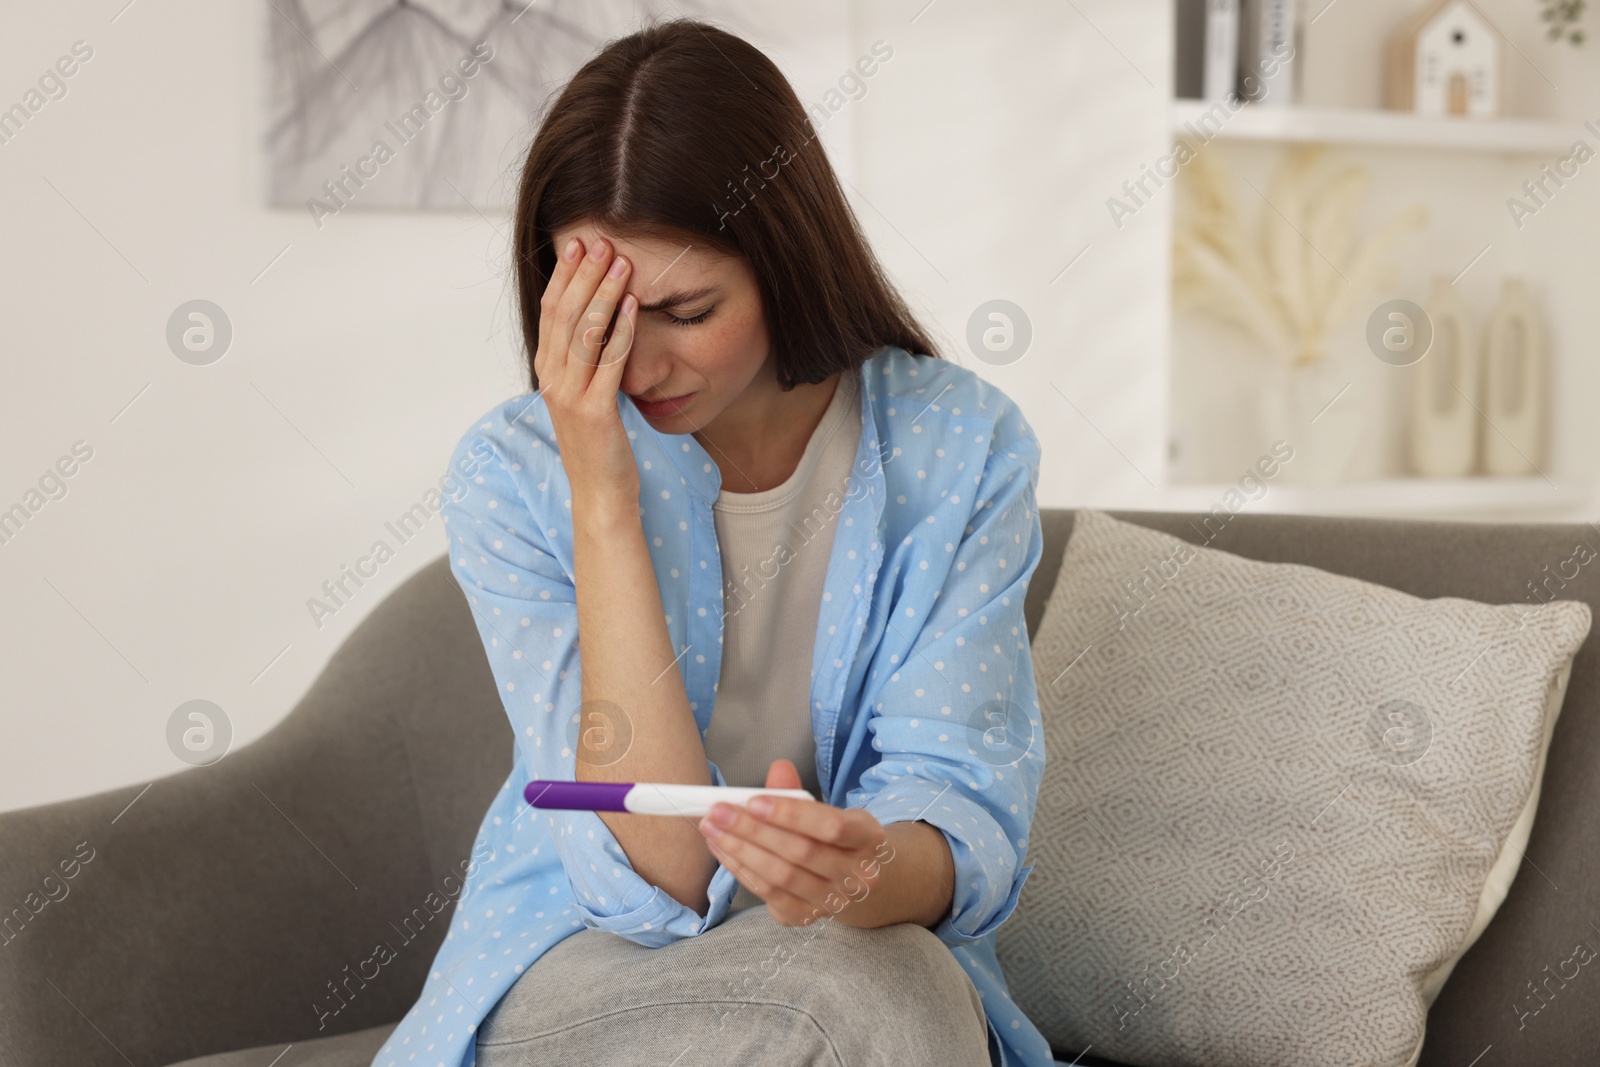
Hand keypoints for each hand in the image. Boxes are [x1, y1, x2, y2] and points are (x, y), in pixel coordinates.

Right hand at [534, 235, 639, 509]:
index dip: (564, 275)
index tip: (579, 244)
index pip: (551, 310)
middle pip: (564, 313)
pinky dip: (621, 329)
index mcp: (548, 370)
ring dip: (603, 292)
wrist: (601, 492)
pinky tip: (634, 305)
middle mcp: (552, 378)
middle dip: (582, 274)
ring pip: (584, 331)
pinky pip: (609, 361)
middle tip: (600, 241)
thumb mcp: (585, 393)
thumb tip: (599, 318)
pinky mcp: (595, 411)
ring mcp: (570, 395)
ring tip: (621, 261)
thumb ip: (586, 359)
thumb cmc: (598, 443)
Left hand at [697, 759, 896, 926]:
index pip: (831, 827)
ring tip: (712, 829)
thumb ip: (800, 792)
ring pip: (781, 877)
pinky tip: (723, 850)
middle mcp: (857, 876)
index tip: (753, 800)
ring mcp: (832, 901)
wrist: (859, 883)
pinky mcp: (806, 917)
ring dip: (740, 851)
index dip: (791, 814)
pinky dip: (741, 871)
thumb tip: (777, 770)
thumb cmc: (839, 840)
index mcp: (868, 839)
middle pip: (800, 853)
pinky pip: (768, 895)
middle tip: (718, 812)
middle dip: (753, 831)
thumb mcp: (831, 811)